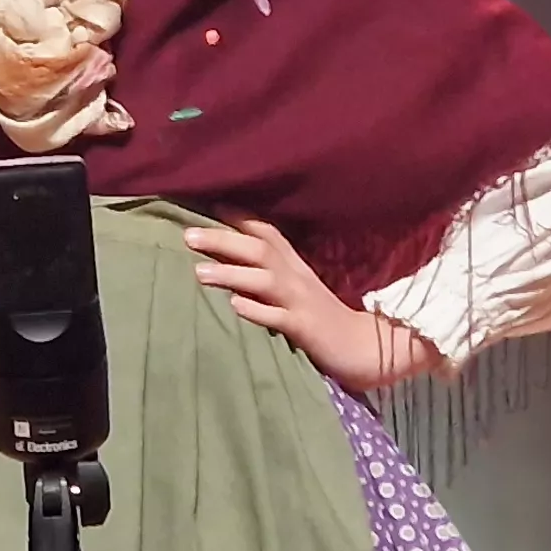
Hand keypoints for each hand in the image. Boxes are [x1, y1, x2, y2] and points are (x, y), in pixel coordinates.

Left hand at [185, 219, 442, 390]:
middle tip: (187, 236)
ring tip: (199, 272)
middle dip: (223, 241)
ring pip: (265, 281)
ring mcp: (301, 303)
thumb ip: (268, 273)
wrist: (363, 347)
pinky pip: (280, 318)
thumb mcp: (296, 290)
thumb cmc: (322, 318)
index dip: (238, 217)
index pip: (266, 232)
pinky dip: (257, 311)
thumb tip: (228, 260)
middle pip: (259, 250)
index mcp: (294, 266)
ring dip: (232, 274)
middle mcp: (296, 278)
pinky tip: (235, 307)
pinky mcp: (306, 329)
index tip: (206, 203)